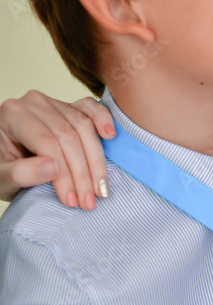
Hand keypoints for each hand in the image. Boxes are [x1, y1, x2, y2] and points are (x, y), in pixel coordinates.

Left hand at [0, 92, 114, 208]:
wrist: (5, 160)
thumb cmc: (2, 167)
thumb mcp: (1, 177)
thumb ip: (20, 173)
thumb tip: (53, 168)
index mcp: (13, 114)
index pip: (47, 143)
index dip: (64, 174)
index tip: (72, 201)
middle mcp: (35, 103)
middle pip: (69, 137)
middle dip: (82, 173)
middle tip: (88, 201)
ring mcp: (55, 103)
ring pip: (84, 128)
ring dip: (97, 161)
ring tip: (100, 189)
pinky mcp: (70, 108)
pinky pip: (91, 109)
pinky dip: (103, 119)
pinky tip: (110, 136)